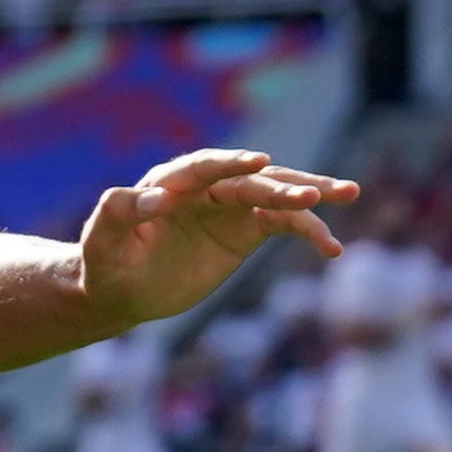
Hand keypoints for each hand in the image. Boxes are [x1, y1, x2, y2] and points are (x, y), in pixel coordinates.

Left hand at [79, 150, 354, 326]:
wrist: (121, 289)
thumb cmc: (106, 263)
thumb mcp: (101, 242)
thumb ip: (119, 213)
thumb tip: (152, 198)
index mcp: (167, 183)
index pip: (202, 168)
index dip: (228, 164)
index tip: (258, 161)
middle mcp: (204, 189)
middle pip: (249, 180)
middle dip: (283, 183)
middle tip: (316, 192)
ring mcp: (228, 207)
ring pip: (275, 194)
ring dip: (310, 195)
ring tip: (349, 193)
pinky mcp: (245, 230)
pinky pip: (284, 225)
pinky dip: (309, 232)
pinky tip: (332, 249)